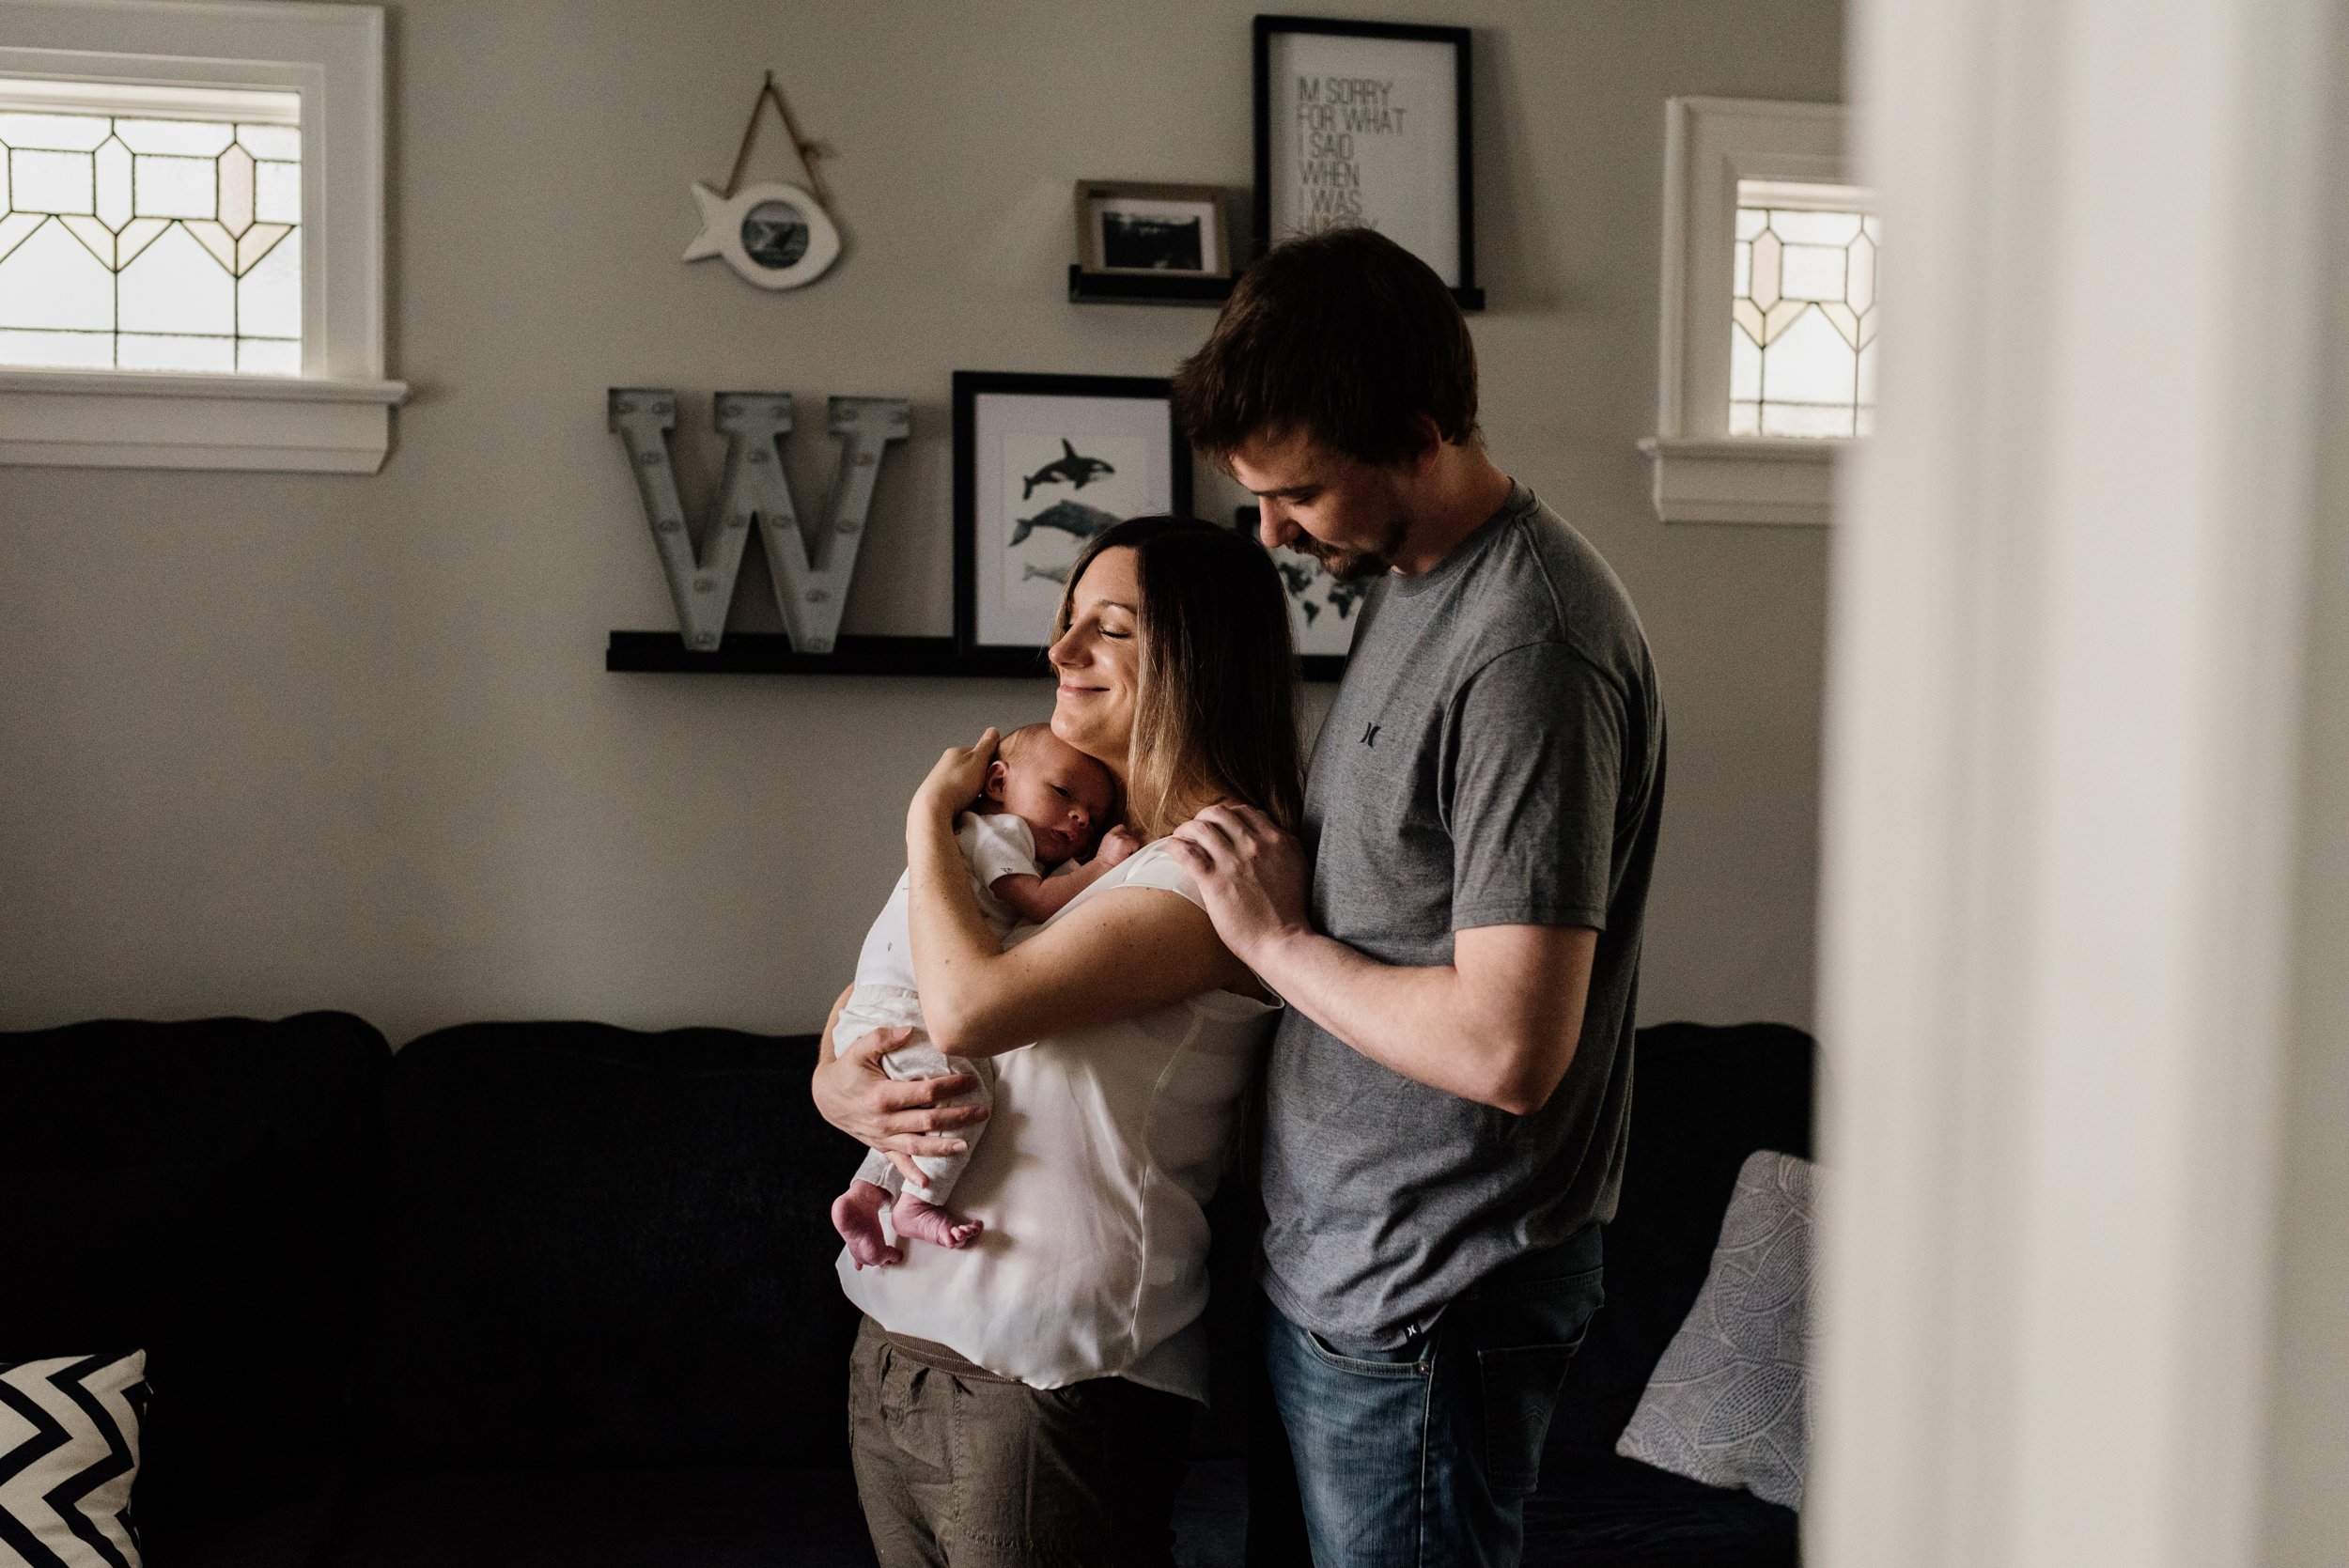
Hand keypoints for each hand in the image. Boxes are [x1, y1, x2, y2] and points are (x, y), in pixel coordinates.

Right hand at [811, 1025, 989, 1185]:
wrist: (825, 1097)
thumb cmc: (847, 1070)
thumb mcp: (859, 1048)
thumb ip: (883, 1037)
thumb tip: (909, 1030)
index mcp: (882, 1095)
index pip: (925, 1092)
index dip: (950, 1087)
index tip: (971, 1081)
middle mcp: (884, 1120)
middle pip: (928, 1120)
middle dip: (958, 1117)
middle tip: (982, 1112)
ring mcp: (882, 1136)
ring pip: (917, 1146)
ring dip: (942, 1147)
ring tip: (965, 1146)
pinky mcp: (880, 1146)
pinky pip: (898, 1162)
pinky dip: (912, 1174)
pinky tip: (927, 1183)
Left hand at [910, 727, 998, 830]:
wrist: (933, 808)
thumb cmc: (957, 783)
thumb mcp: (978, 759)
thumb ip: (986, 745)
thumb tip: (993, 731)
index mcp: (955, 753)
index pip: (977, 752)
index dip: (989, 761)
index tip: (994, 771)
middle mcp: (946, 764)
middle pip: (971, 769)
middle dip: (980, 777)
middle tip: (987, 787)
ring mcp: (940, 781)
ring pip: (964, 783)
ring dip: (973, 790)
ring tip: (978, 799)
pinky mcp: (939, 797)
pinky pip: (958, 797)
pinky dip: (965, 801)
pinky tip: (968, 807)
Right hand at [1096, 824, 1142, 866]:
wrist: (1102, 869)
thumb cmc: (1107, 862)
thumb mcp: (1108, 847)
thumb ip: (1116, 841)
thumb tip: (1127, 842)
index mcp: (1109, 835)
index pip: (1122, 828)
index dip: (1125, 837)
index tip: (1124, 847)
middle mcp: (1113, 834)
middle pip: (1130, 835)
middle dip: (1129, 844)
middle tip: (1122, 854)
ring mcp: (1119, 837)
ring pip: (1133, 840)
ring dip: (1131, 848)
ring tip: (1123, 856)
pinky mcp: (1123, 842)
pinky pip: (1135, 845)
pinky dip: (1133, 852)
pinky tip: (1125, 857)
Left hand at [1162, 802, 1311, 965]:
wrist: (1283, 941)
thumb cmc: (1292, 912)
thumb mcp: (1299, 868)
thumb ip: (1283, 848)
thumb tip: (1270, 837)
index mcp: (1277, 840)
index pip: (1244, 811)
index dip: (1226, 815)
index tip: (1218, 826)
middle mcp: (1255, 845)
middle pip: (1219, 813)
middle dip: (1203, 818)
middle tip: (1196, 830)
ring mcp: (1233, 862)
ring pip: (1200, 828)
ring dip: (1186, 829)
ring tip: (1180, 838)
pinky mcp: (1215, 881)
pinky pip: (1187, 852)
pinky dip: (1175, 846)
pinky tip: (1172, 849)